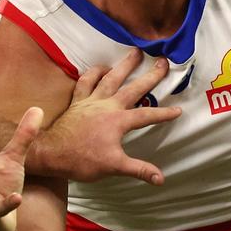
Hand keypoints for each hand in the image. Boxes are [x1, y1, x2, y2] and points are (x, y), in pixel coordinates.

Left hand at [43, 50, 180, 184]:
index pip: (147, 116)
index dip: (164, 114)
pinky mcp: (78, 101)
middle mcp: (107, 106)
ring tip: (135, 52)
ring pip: (110, 77)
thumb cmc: (82, 160)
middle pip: (134, 88)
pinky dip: (93, 73)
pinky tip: (101, 67)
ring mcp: (91, 101)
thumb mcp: (113, 166)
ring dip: (124, 65)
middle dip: (151, 76)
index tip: (179, 110)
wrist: (51, 153)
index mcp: (118, 121)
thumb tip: (161, 178)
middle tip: (163, 62)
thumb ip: (139, 169)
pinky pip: (85, 81)